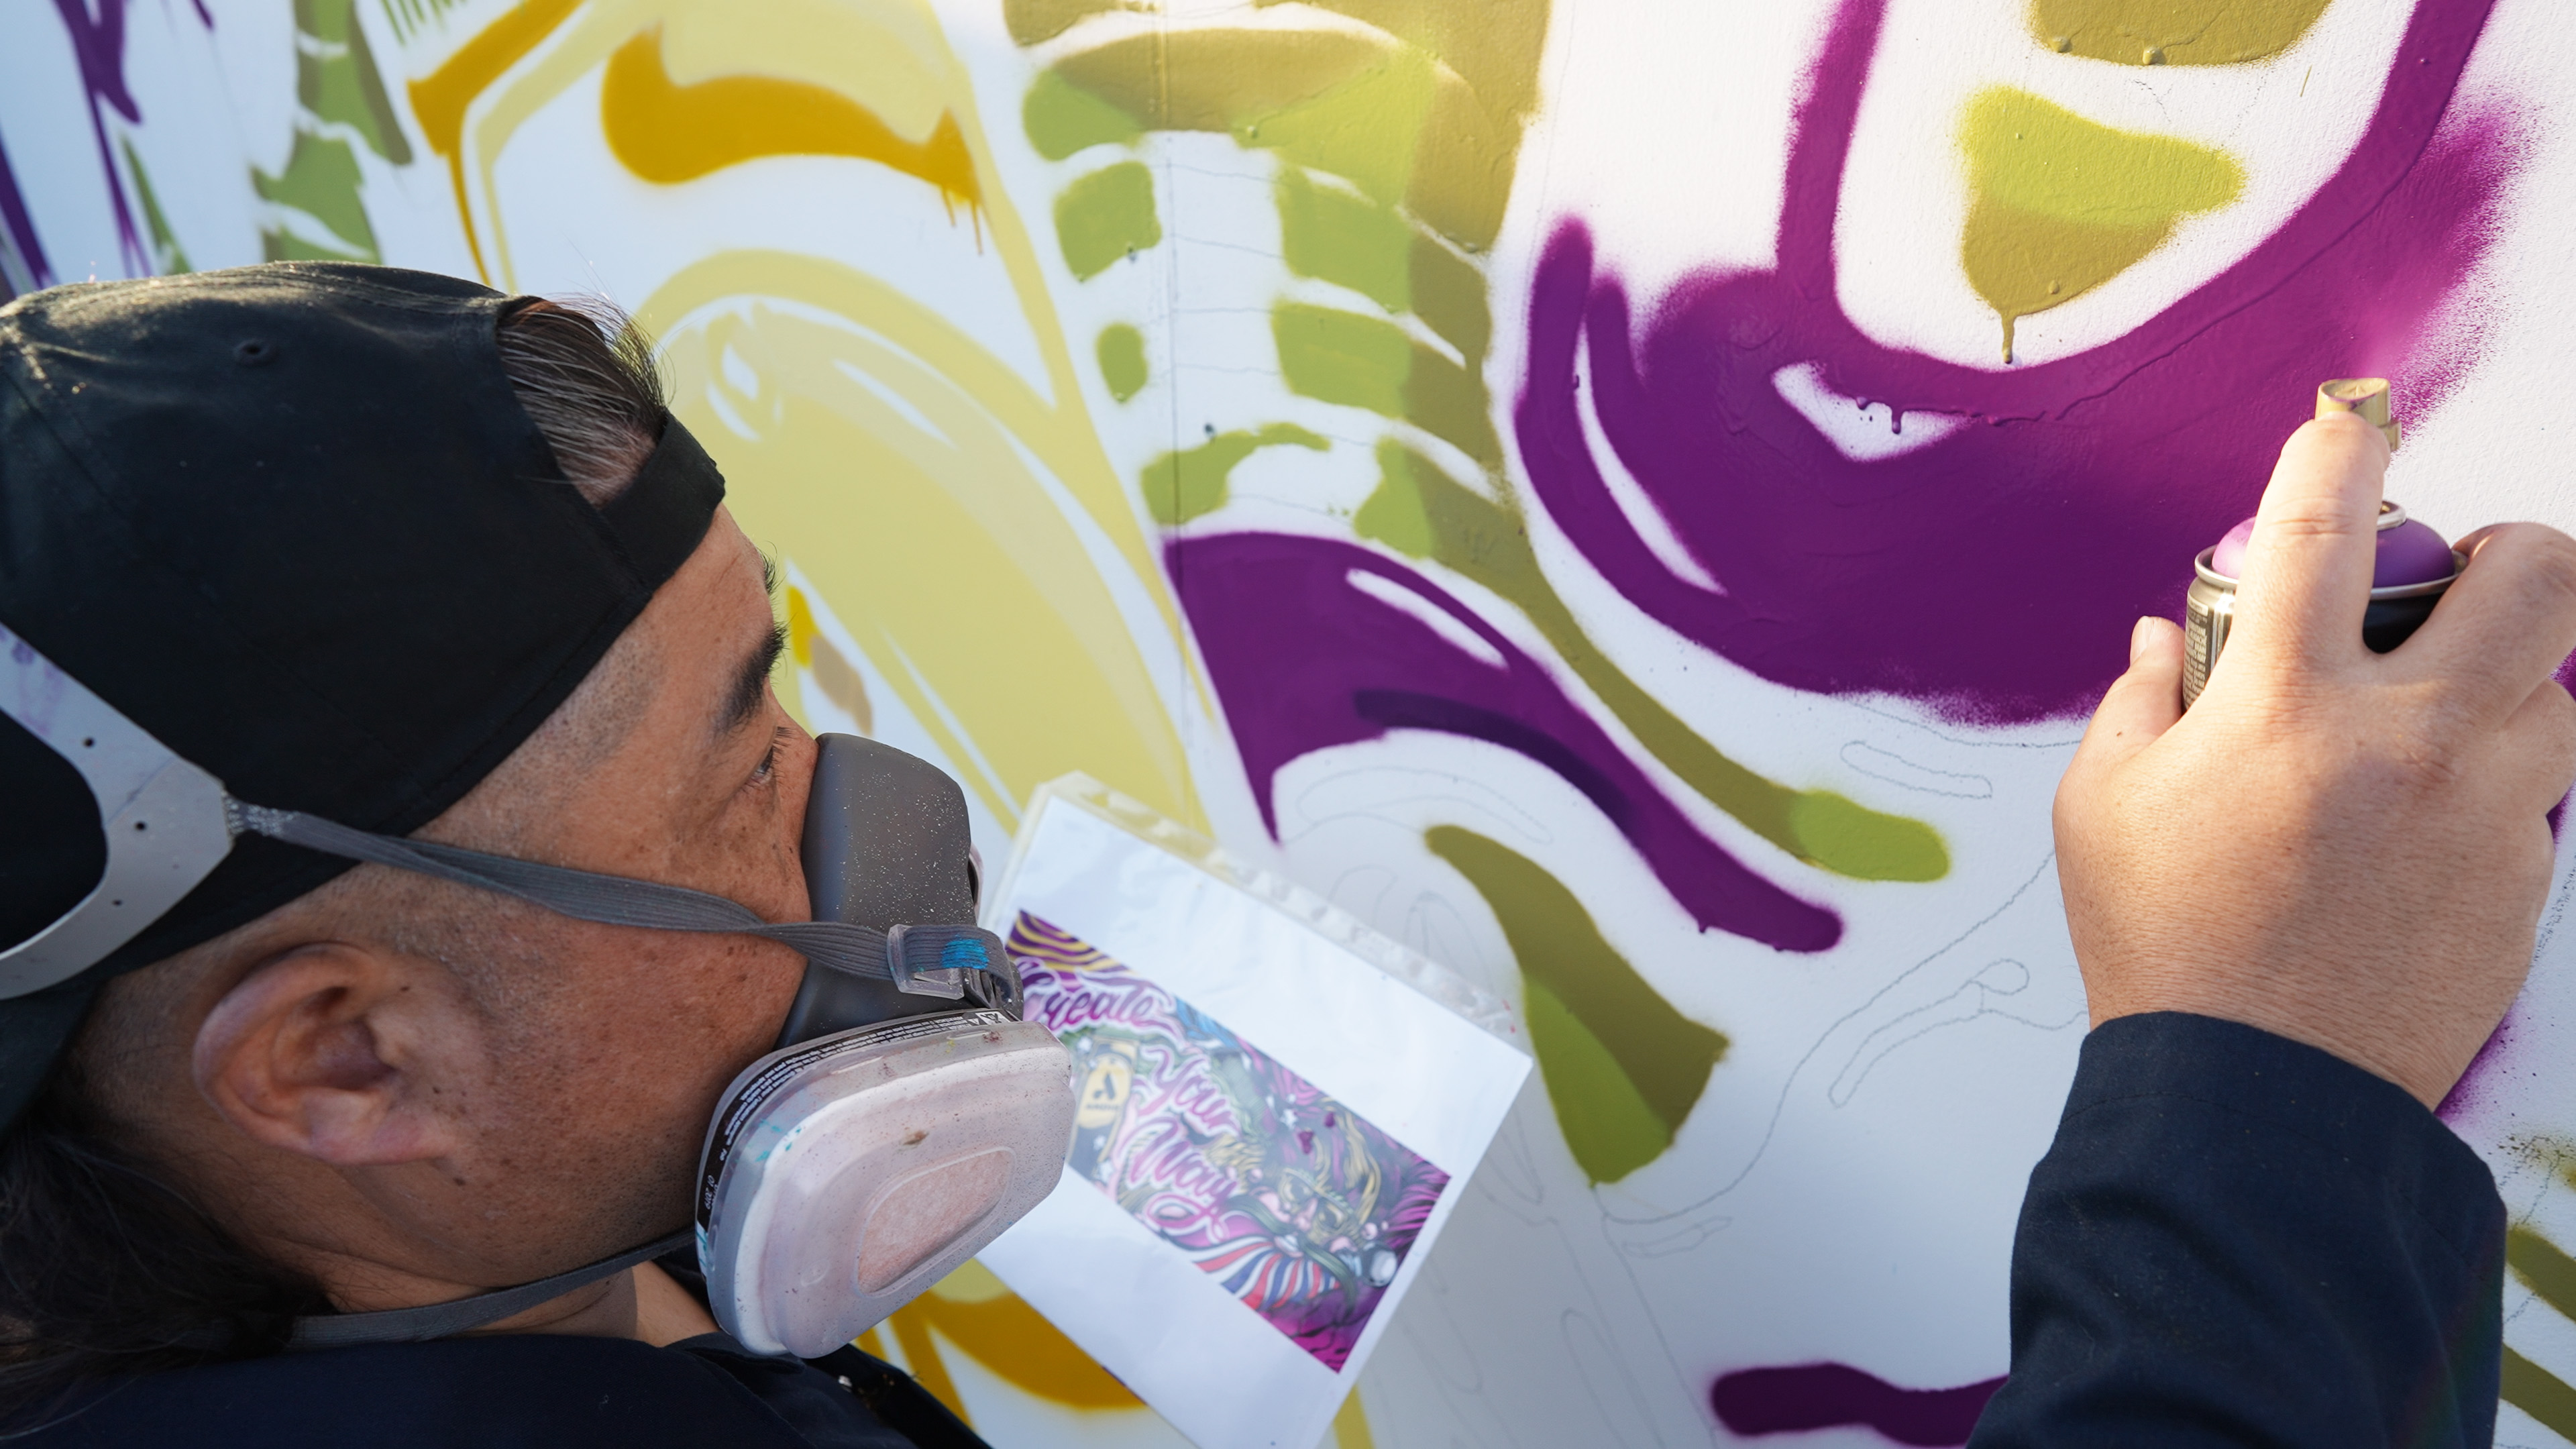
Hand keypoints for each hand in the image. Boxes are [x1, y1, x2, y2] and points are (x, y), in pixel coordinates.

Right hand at [2054, 411, 2575, 1106]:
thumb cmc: (2167, 950)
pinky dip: (2498, 782)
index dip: (2339, 445)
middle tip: (2466, 573)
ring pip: (2566, 687)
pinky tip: (2428, 824)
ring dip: (2516, 675)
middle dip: (2511, 548)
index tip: (2349, 416)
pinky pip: (2544, 793)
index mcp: (2286, 710)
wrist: (2257, 1099)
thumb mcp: (2102, 810)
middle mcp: (2409, 742)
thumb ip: (2140, 703)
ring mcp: (2486, 812)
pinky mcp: (2525, 881)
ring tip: (2450, 709)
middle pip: (2536, 578)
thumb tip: (2174, 639)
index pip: (2323, 525)